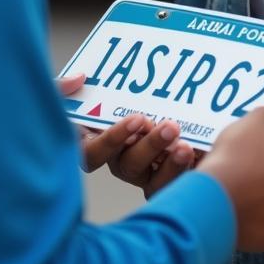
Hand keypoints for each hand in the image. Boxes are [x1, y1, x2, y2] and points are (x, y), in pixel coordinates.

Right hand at [57, 74, 195, 196]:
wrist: (142, 102)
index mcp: (92, 141)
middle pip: (127, 164)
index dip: (112, 140)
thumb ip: (67, 87)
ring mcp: (141, 172)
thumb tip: (79, 78)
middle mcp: (117, 160)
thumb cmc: (103, 96)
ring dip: (168, 164)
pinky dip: (183, 170)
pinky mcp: (165, 178)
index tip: (137, 119)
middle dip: (149, 146)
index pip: (92, 152)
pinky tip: (196, 154)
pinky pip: (171, 185)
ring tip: (186, 146)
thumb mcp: (83, 91)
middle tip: (170, 126)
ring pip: (151, 179)